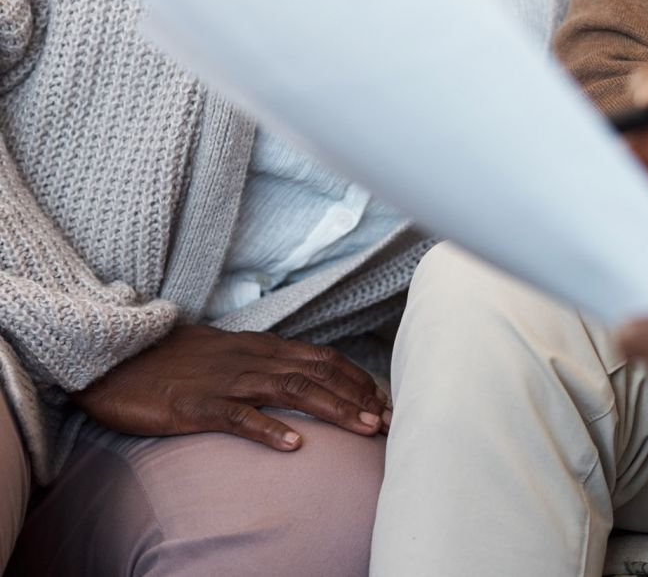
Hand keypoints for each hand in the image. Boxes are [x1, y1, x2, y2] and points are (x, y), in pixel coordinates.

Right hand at [73, 323, 390, 450]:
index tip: (383, 399)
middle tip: (387, 419)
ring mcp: (226, 380)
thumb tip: (294, 375)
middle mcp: (252, 358)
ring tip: (362, 427)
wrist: (117, 356)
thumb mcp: (225, 354)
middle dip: (357, 396)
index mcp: (260, 347)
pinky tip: (293, 445)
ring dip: (331, 408)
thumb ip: (260, 362)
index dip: (355, 378)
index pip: (321, 358)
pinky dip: (269, 428)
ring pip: (291, 389)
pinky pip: (238, 417)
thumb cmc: (171, 360)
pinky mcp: (196, 404)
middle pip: (317, 372)